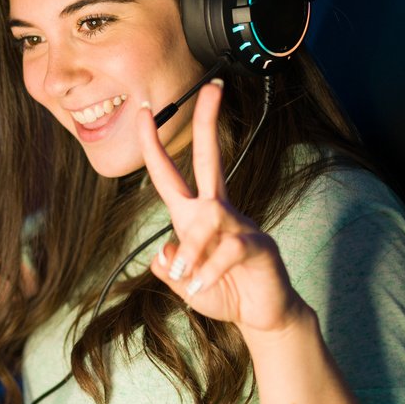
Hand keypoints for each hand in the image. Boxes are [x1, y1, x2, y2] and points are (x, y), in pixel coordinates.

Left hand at [137, 80, 304, 335]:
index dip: (154, 145)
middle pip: (210, 160)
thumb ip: (169, 268)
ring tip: (186, 278)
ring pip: (208, 218)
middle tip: (211, 87)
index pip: (170, 174)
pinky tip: (199, 288)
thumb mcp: (183, 285)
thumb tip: (164, 252)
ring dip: (192, 250)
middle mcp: (219, 212)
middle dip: (208, 123)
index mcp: (196, 216)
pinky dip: (209, 270)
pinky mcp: (259, 246)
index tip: (142, 112)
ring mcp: (242, 226)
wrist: (261, 316)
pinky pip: (230, 249)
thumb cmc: (222, 293)